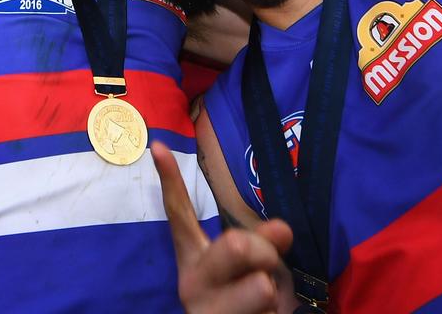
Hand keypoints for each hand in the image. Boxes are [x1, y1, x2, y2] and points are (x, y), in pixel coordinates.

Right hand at [152, 141, 292, 313]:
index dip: (170, 179)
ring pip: (261, 288)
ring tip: (262, 309)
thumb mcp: (250, 269)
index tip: (157, 145)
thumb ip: (262, 243)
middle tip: (266, 271)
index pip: (179, 214)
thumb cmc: (244, 304)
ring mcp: (205, 313)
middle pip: (237, 244)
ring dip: (276, 298)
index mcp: (195, 261)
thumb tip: (284, 229)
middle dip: (265, 252)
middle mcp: (193, 285)